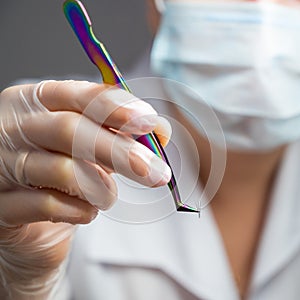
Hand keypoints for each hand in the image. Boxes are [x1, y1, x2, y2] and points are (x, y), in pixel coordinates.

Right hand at [0, 80, 170, 298]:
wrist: (29, 217)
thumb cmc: (63, 172)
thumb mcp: (93, 146)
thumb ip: (122, 134)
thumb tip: (161, 130)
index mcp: (34, 103)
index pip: (76, 95)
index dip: (115, 106)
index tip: (148, 121)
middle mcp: (12, 128)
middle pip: (69, 130)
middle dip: (119, 151)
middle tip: (156, 172)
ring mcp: (1, 167)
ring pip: (60, 169)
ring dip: (100, 186)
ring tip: (109, 195)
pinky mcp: (1, 206)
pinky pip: (46, 205)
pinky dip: (80, 210)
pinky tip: (86, 211)